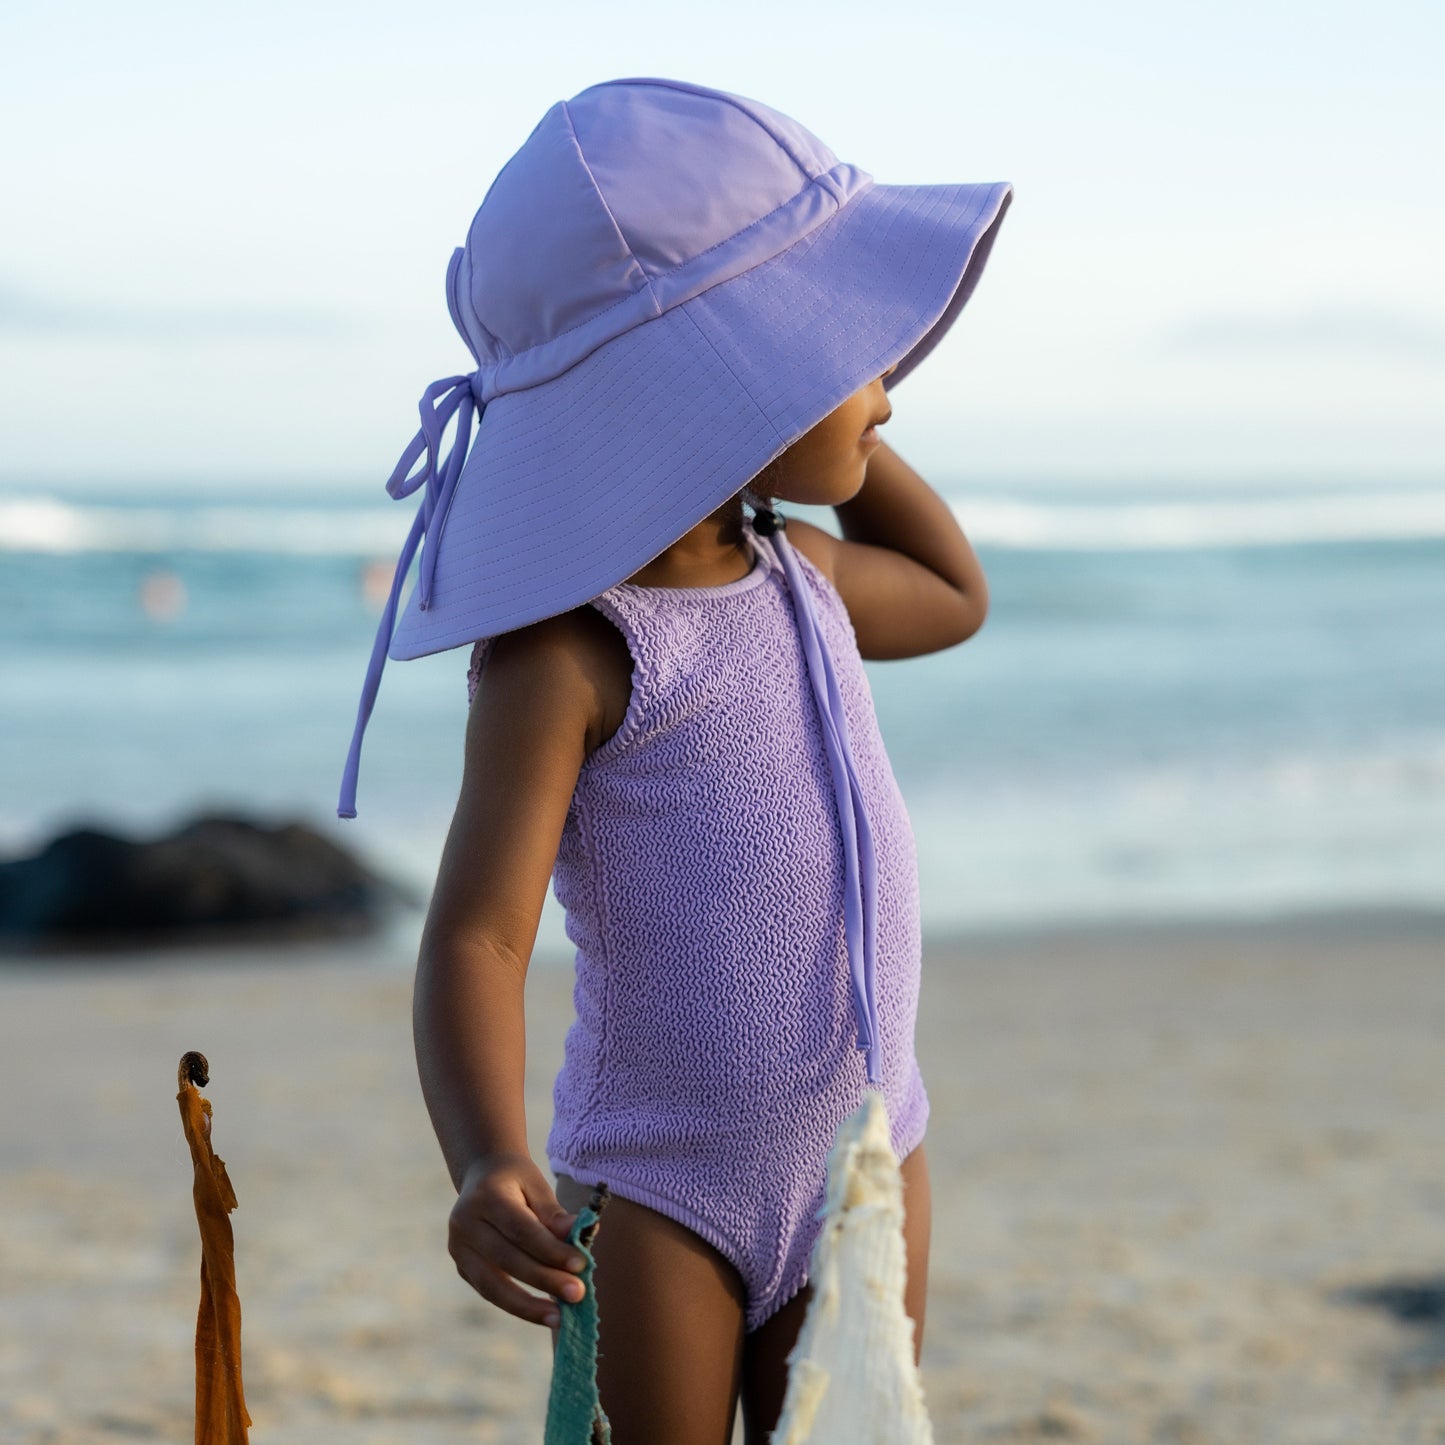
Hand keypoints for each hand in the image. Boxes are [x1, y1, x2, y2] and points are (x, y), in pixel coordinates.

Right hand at [448, 1152, 585, 1325]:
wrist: (482, 1175)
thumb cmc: (516, 1180)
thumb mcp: (536, 1185)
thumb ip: (554, 1213)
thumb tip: (579, 1236)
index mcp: (485, 1196)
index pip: (522, 1230)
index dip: (551, 1251)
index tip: (581, 1265)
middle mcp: (464, 1223)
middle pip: (508, 1260)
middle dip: (545, 1280)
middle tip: (578, 1294)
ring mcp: (458, 1248)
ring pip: (492, 1286)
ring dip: (528, 1306)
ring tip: (559, 1318)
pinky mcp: (461, 1267)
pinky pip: (489, 1291)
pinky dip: (516, 1304)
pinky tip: (542, 1311)